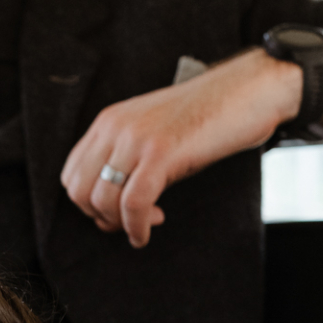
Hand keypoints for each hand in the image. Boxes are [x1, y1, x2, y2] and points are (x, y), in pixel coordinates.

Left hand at [59, 49, 322, 246]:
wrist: (250, 90)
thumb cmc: (211, 114)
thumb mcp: (157, 132)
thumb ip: (131, 159)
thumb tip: (114, 203)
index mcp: (110, 121)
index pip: (72, 172)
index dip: (87, 203)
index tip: (112, 214)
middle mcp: (115, 127)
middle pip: (79, 189)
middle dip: (99, 217)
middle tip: (126, 224)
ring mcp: (136, 138)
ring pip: (102, 199)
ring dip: (120, 224)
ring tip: (145, 225)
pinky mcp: (160, 152)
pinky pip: (133, 203)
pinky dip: (136, 227)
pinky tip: (146, 232)